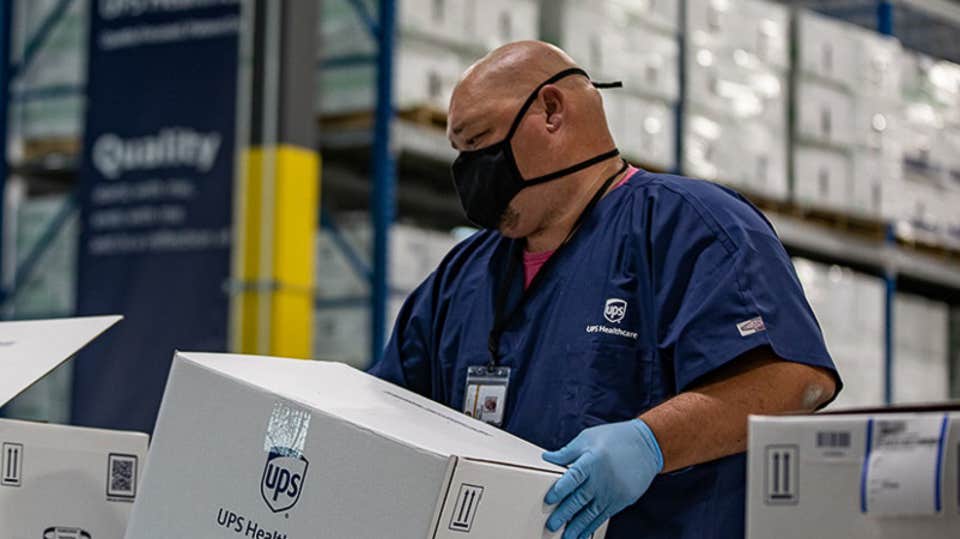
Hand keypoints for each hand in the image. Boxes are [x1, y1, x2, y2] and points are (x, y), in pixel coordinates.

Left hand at [542, 419, 662, 538]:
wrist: (648, 446)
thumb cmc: (615, 438)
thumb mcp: (589, 438)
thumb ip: (567, 451)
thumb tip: (547, 457)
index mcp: (593, 460)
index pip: (574, 477)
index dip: (560, 489)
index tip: (549, 500)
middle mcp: (603, 478)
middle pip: (580, 499)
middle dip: (564, 514)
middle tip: (551, 525)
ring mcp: (613, 491)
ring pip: (591, 512)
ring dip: (577, 526)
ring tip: (565, 537)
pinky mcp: (622, 500)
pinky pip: (604, 516)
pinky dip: (591, 526)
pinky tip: (582, 534)